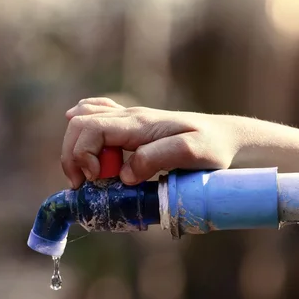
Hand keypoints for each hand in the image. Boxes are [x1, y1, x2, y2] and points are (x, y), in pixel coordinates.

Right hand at [61, 97, 242, 187]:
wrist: (226, 137)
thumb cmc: (213, 148)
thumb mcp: (191, 154)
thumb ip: (156, 159)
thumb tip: (125, 174)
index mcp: (138, 123)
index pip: (90, 128)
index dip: (82, 155)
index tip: (95, 180)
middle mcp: (129, 117)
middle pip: (79, 124)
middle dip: (72, 155)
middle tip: (85, 184)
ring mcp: (129, 119)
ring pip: (82, 120)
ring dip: (76, 148)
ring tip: (90, 174)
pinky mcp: (131, 126)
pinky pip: (96, 115)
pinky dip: (83, 130)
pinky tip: (88, 145)